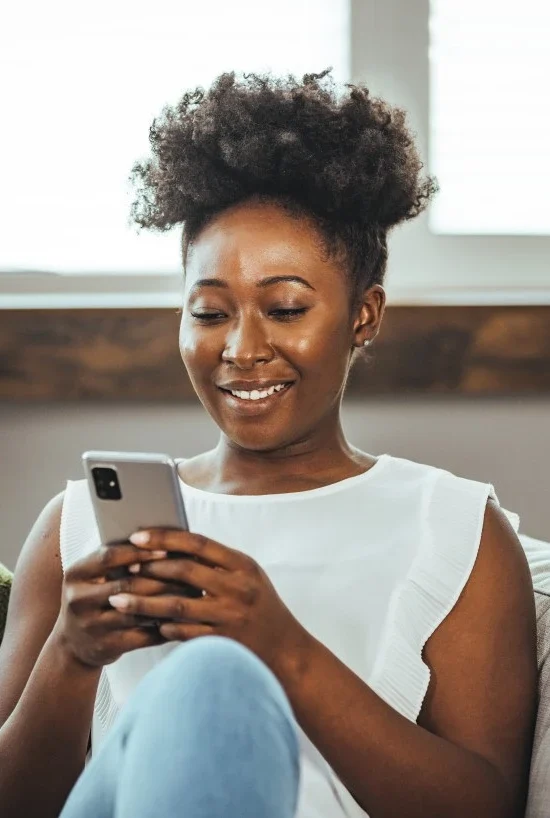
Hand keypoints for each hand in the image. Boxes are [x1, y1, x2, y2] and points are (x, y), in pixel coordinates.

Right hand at [56, 542, 185, 667]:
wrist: (72, 645)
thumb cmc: (94, 599)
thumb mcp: (94, 577)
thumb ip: (117, 560)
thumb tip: (160, 539)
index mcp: (76, 574)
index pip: (109, 557)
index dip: (139, 552)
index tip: (165, 549)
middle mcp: (78, 600)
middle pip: (127, 585)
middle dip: (161, 578)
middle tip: (190, 572)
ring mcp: (90, 626)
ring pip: (137, 612)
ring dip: (167, 602)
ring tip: (191, 594)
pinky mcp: (105, 647)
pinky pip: (142, 636)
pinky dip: (165, 627)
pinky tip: (183, 619)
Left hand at [107, 529, 311, 680]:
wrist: (287, 650)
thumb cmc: (261, 606)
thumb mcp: (247, 576)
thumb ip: (217, 562)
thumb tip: (173, 544)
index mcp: (242, 565)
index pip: (198, 543)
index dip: (165, 538)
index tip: (138, 536)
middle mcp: (238, 588)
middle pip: (185, 571)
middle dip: (150, 568)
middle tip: (125, 567)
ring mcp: (230, 616)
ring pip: (177, 605)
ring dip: (144, 602)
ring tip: (119, 599)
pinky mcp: (223, 643)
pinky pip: (184, 633)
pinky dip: (163, 627)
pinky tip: (147, 624)